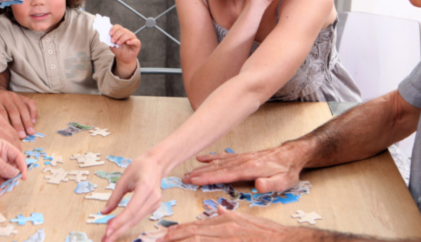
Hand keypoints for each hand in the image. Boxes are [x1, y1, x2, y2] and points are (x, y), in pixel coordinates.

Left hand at [0, 87, 37, 139]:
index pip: (1, 113)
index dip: (7, 124)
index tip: (9, 135)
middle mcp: (4, 96)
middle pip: (13, 111)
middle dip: (19, 125)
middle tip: (22, 136)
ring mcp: (14, 95)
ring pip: (22, 108)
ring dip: (27, 121)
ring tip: (31, 132)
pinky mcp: (21, 96)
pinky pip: (29, 103)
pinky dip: (33, 112)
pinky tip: (34, 122)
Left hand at [0, 139, 27, 196]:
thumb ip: (3, 166)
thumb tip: (16, 174)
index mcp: (2, 147)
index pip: (17, 156)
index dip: (22, 166)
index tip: (22, 177)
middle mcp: (0, 158)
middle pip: (14, 171)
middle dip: (11, 181)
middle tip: (6, 187)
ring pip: (7, 181)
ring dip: (3, 188)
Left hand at [101, 153, 164, 241]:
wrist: (156, 164)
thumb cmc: (139, 167)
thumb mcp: (123, 179)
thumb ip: (114, 197)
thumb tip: (104, 212)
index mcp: (145, 188)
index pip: (131, 210)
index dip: (119, 221)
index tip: (107, 230)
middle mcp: (152, 198)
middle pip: (134, 219)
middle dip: (119, 231)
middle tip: (105, 240)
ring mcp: (155, 204)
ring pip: (136, 221)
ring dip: (122, 229)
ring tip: (108, 237)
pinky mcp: (154, 207)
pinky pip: (139, 217)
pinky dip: (127, 223)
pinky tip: (117, 228)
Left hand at [109, 25, 140, 64]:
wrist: (124, 58)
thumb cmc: (119, 50)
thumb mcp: (113, 46)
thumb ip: (110, 41)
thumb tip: (108, 37)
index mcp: (121, 32)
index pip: (118, 27)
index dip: (114, 29)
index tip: (110, 34)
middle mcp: (127, 33)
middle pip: (122, 30)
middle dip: (116, 35)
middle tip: (113, 41)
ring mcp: (132, 38)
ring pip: (128, 34)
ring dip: (122, 38)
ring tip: (118, 43)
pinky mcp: (137, 43)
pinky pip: (136, 41)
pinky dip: (131, 41)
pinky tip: (127, 42)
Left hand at [161, 206, 293, 241]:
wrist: (287, 240)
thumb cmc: (269, 233)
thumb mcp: (247, 219)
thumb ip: (229, 215)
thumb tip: (216, 210)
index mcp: (227, 221)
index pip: (198, 226)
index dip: (180, 230)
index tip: (168, 234)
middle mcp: (226, 230)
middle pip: (194, 234)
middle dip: (175, 238)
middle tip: (160, 241)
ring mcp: (230, 240)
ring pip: (200, 241)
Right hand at [182, 144, 306, 192]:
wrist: (291, 154)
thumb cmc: (287, 170)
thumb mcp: (284, 181)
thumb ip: (271, 184)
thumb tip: (258, 185)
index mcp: (250, 168)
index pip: (225, 174)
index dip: (209, 177)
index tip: (195, 180)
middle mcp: (242, 161)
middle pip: (217, 168)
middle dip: (199, 173)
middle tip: (184, 178)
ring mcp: (240, 157)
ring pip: (217, 162)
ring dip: (202, 168)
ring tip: (188, 172)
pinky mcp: (241, 156)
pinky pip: (223, 156)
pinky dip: (211, 157)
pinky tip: (201, 159)